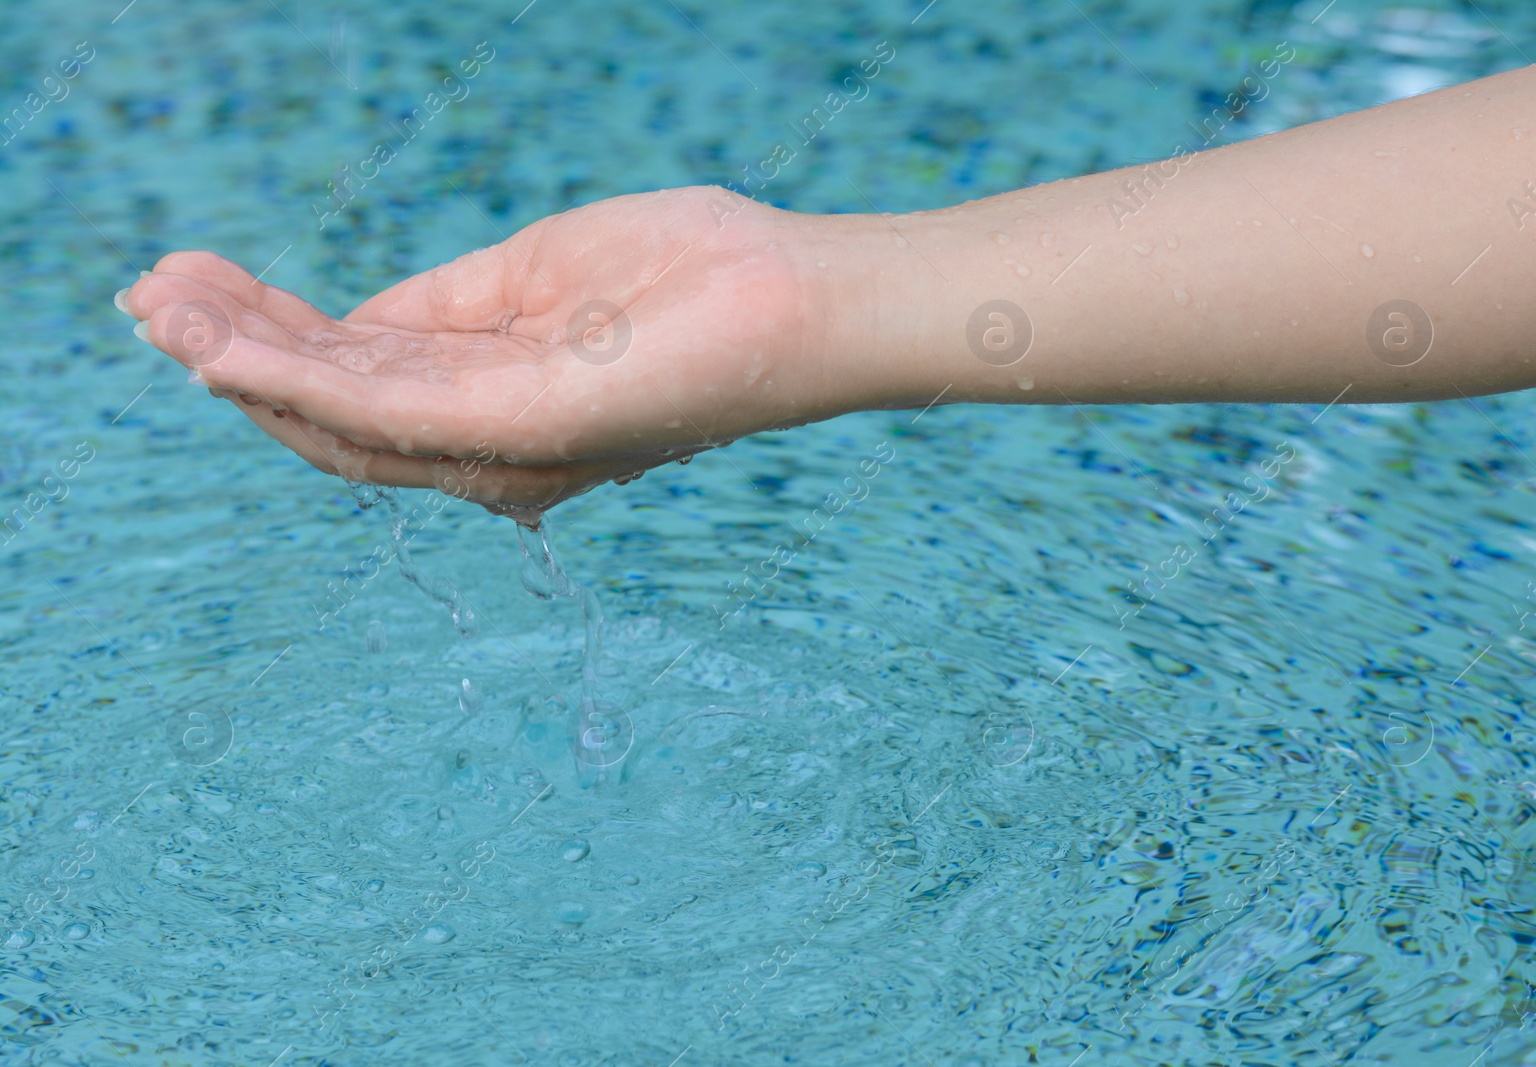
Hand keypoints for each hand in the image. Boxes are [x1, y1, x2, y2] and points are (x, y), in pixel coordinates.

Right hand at [124, 186, 829, 522]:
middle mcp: (488, 443)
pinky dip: (299, 380)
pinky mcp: (527, 426)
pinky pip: (388, 408)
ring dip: (243, 362)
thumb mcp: (533, 281)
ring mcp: (505, 442)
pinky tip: (226, 345)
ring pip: (342, 417)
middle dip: (234, 353)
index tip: (188, 284)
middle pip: (332, 411)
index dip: (266, 338)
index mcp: (492, 403)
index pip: (356, 380)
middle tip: (148, 293)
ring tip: (162, 308)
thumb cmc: (684, 280)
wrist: (789, 296)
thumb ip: (438, 314)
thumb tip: (344, 324)